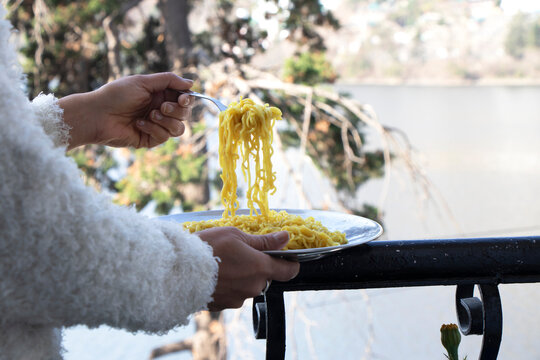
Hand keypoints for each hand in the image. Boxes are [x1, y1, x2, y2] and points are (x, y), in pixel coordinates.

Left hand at [59, 73, 193, 149]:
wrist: (97, 115)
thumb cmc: (117, 95)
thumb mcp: (143, 81)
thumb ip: (168, 80)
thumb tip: (191, 83)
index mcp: (159, 95)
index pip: (184, 98)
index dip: (187, 99)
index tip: (183, 99)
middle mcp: (160, 110)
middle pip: (184, 114)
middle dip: (176, 110)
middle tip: (161, 107)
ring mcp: (156, 126)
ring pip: (178, 128)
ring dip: (166, 121)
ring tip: (150, 115)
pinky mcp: (149, 139)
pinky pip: (164, 137)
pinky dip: (153, 129)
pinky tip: (138, 124)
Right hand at [196, 227, 299, 310]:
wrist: (178, 271)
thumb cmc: (208, 247)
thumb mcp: (236, 235)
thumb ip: (263, 241)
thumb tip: (285, 237)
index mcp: (260, 268)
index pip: (288, 271)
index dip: (291, 264)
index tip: (288, 258)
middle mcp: (253, 287)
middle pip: (264, 278)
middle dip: (257, 267)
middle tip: (240, 253)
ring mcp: (238, 299)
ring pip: (247, 286)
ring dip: (241, 277)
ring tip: (221, 264)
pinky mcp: (223, 306)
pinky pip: (232, 294)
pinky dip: (228, 286)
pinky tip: (214, 275)